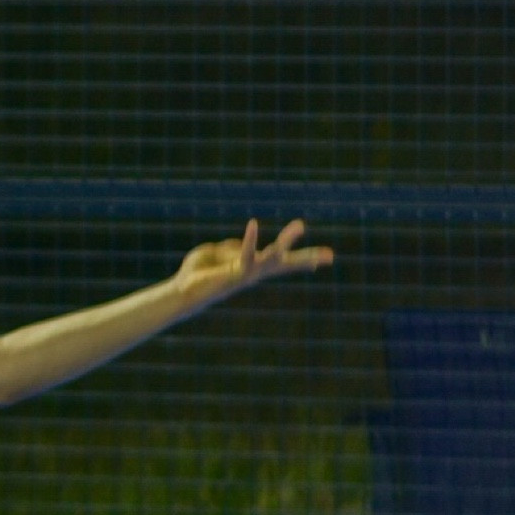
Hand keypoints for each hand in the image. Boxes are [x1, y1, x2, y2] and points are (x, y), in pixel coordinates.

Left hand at [173, 218, 333, 309]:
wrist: (183, 291)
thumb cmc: (198, 272)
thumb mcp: (218, 252)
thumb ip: (233, 247)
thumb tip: (245, 244)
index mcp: (252, 266)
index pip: (281, 260)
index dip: (304, 259)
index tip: (328, 258)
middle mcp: (254, 272)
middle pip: (285, 263)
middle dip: (307, 258)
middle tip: (331, 255)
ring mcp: (246, 274)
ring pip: (271, 258)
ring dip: (285, 241)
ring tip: (301, 225)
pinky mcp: (234, 272)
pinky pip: (245, 253)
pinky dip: (250, 239)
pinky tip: (254, 223)